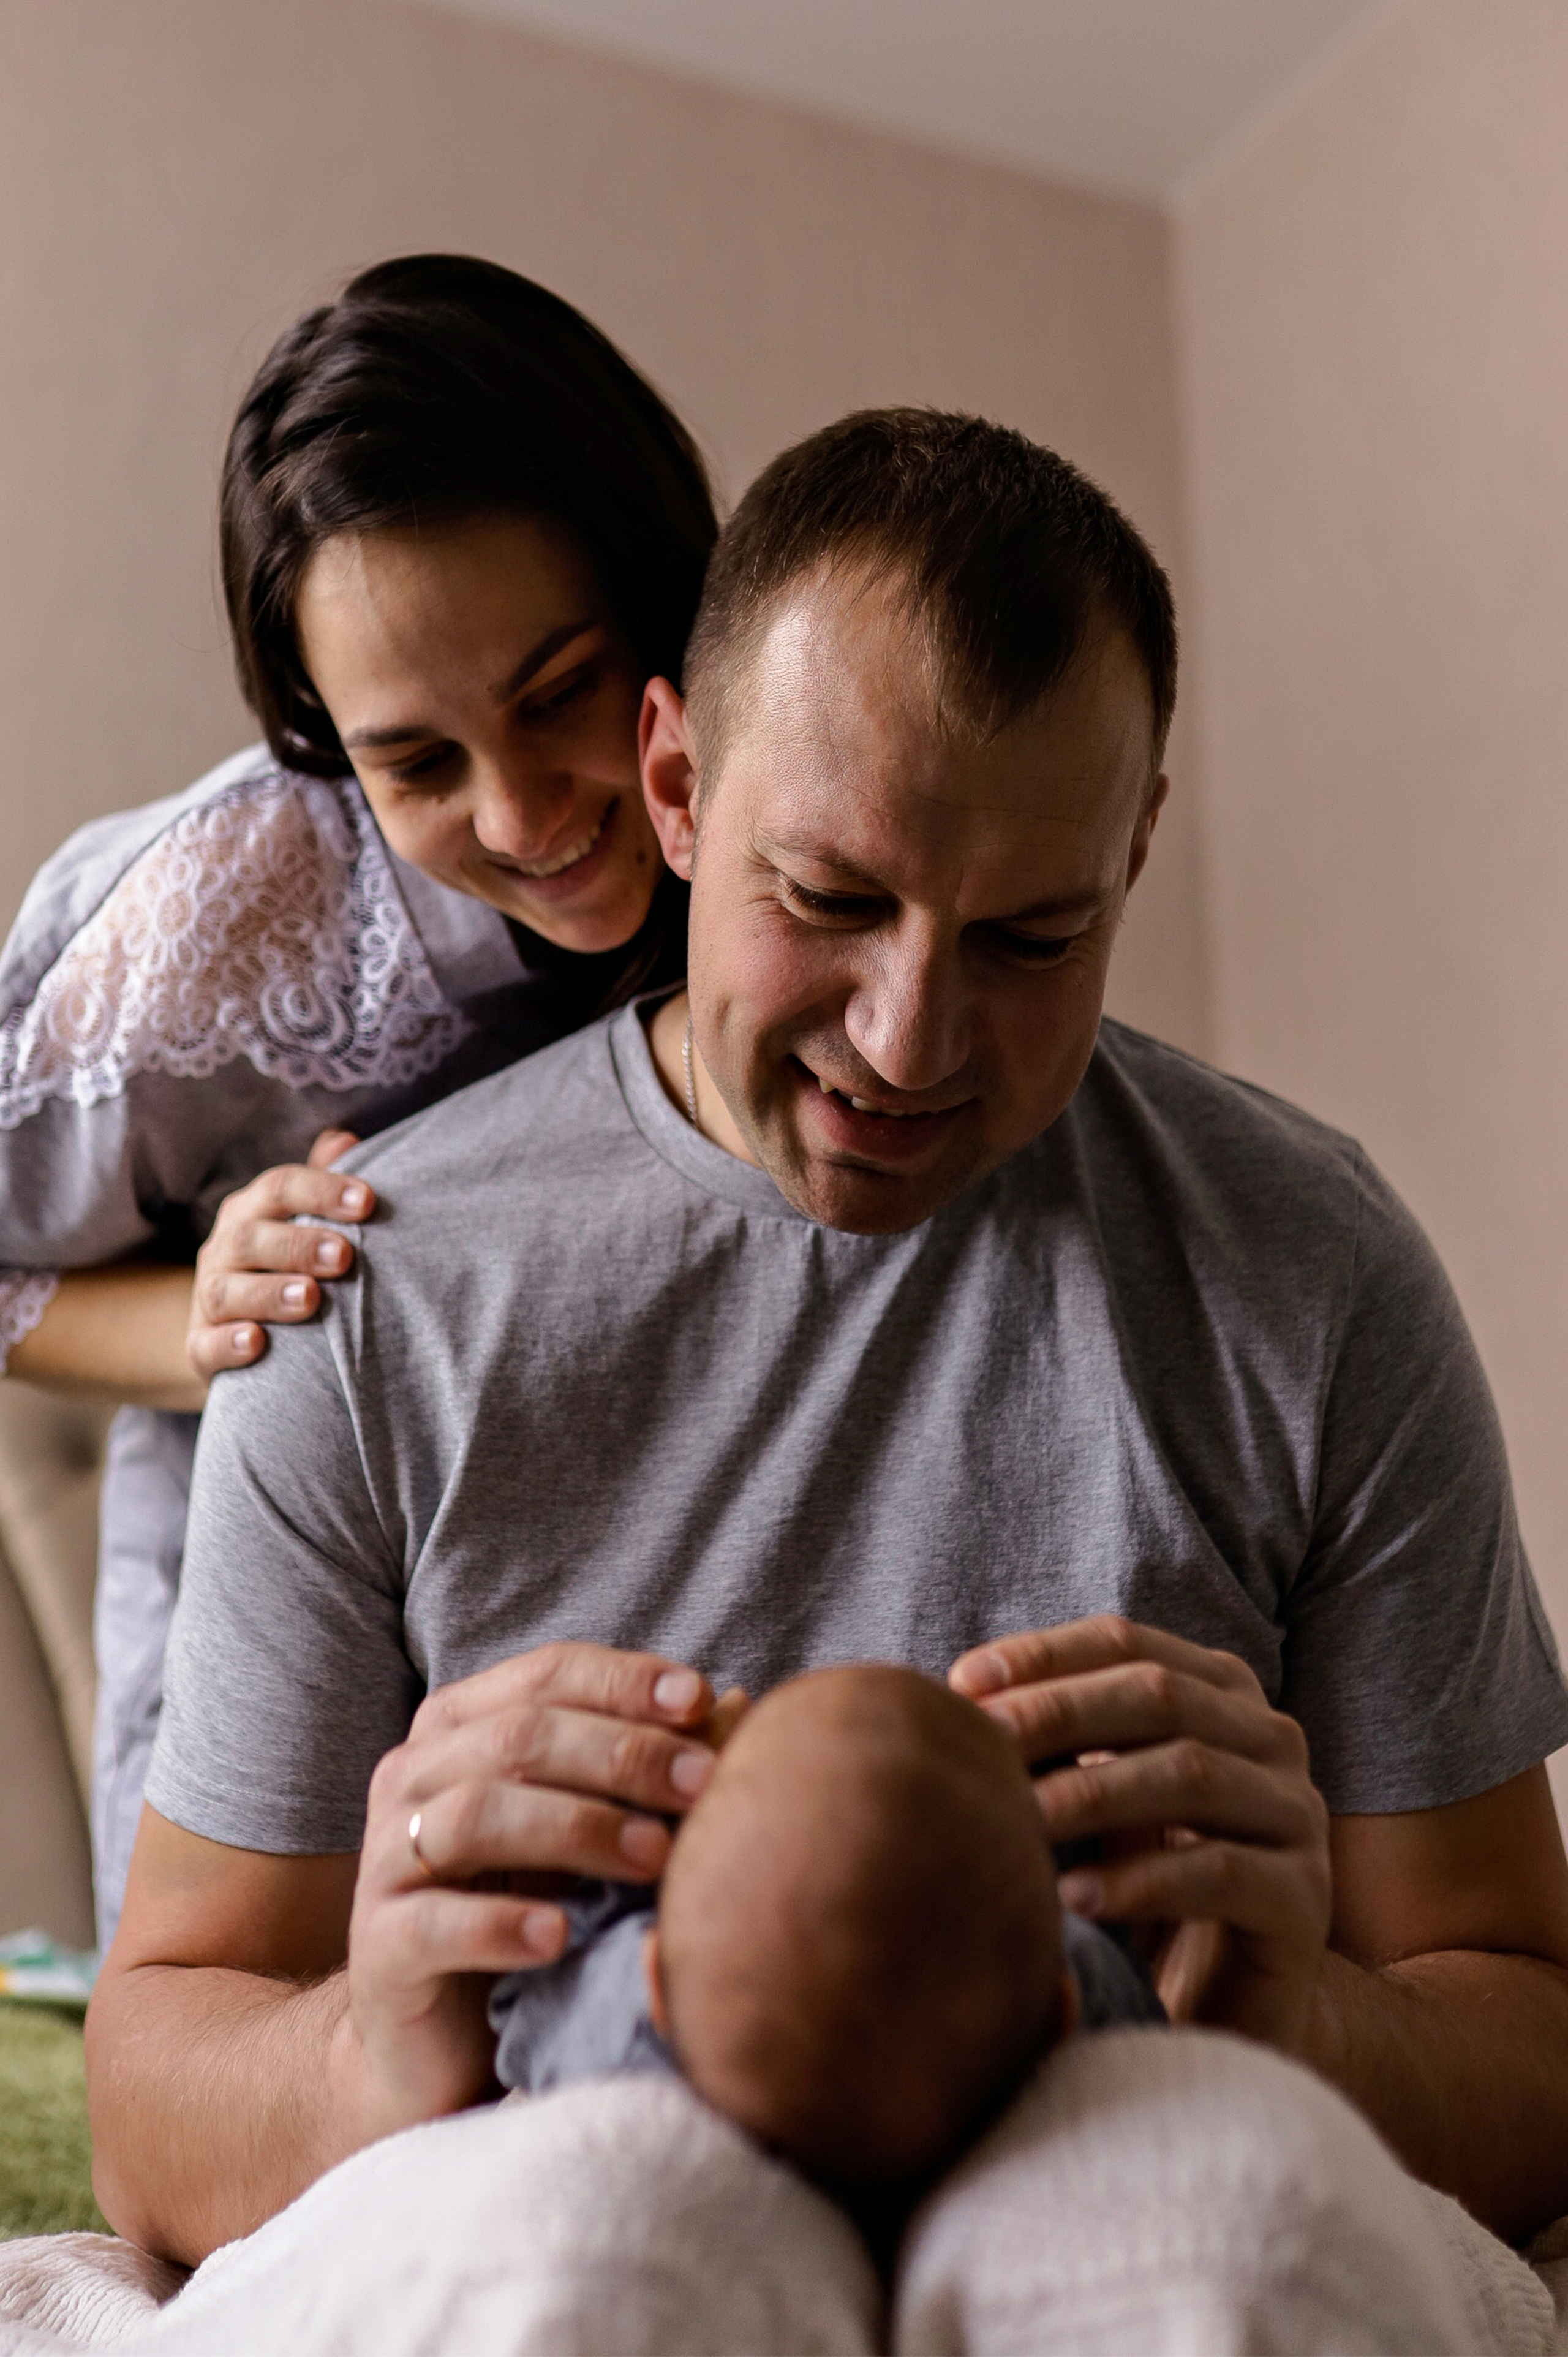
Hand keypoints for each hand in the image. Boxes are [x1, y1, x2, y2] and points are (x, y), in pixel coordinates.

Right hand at [187, 1130, 369, 1380]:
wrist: (243, 1330)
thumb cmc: (291, 1265)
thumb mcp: (305, 1222)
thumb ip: (323, 1185)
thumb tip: (343, 1139)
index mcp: (251, 1211)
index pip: (280, 1188)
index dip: (321, 1191)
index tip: (367, 1201)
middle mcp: (222, 1249)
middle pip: (250, 1237)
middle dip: (298, 1244)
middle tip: (344, 1255)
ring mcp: (207, 1298)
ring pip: (225, 1290)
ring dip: (269, 1293)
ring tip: (312, 1297)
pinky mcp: (199, 1346)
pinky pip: (205, 1344)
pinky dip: (229, 1344)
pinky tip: (257, 1343)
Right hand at [345, 1642, 721, 2134]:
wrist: (435, 2037)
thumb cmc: (526, 1906)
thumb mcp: (586, 1830)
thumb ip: (645, 1770)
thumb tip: (742, 1705)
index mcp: (461, 1725)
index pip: (546, 1673)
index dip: (625, 1681)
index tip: (705, 1700)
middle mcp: (413, 1775)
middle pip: (519, 1736)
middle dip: (623, 1754)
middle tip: (704, 1785)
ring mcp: (386, 1859)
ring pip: (476, 1814)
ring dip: (577, 1828)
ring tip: (655, 1858)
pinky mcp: (378, 1946)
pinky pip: (434, 1923)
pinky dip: (501, 1924)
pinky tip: (560, 1936)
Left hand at [950, 1616, 1331, 2052]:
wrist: (1232, 2004)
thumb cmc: (1145, 1884)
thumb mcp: (1101, 1798)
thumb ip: (1058, 1740)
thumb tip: (959, 1694)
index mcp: (1221, 1692)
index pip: (1129, 1643)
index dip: (1047, 1654)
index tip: (963, 1680)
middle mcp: (1272, 1738)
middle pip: (1162, 1696)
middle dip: (1060, 1713)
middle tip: (982, 1741)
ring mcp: (1297, 1816)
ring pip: (1193, 1775)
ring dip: (1092, 1794)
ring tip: (1018, 1820)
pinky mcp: (1306, 1900)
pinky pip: (1222, 1873)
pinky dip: (1141, 1881)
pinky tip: (1073, 1898)